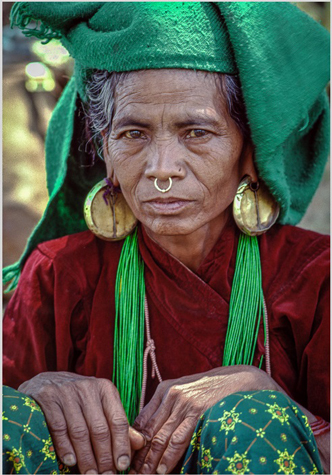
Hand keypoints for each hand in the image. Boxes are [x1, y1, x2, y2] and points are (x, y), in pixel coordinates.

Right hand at [19, 371, 143, 473]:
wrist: (45, 382)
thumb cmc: (78, 398)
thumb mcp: (100, 404)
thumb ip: (118, 423)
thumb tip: (141, 443)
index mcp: (105, 389)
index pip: (118, 420)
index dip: (122, 445)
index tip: (123, 466)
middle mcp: (87, 388)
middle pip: (99, 428)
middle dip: (104, 457)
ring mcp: (67, 392)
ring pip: (80, 431)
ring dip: (86, 458)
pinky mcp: (48, 398)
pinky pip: (59, 428)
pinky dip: (65, 447)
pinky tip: (70, 462)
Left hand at [130, 365, 279, 473]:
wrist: (237, 379)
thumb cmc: (209, 388)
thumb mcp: (184, 389)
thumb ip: (166, 405)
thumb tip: (149, 430)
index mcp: (164, 389)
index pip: (142, 420)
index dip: (134, 442)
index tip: (129, 458)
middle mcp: (171, 395)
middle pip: (149, 431)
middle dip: (140, 455)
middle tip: (132, 472)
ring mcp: (184, 404)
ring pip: (161, 437)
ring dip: (151, 460)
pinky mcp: (198, 412)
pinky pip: (179, 438)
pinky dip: (169, 456)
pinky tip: (163, 468)